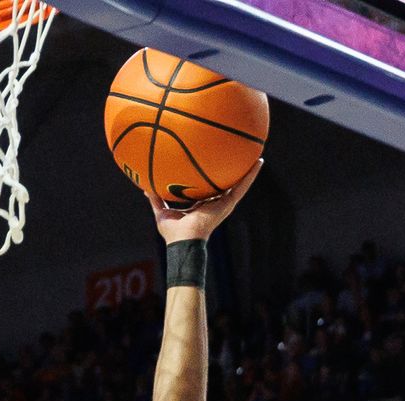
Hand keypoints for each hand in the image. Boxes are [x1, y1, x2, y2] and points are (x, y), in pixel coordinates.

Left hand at [146, 159, 262, 243]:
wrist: (184, 240)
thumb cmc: (174, 232)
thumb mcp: (163, 212)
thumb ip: (156, 200)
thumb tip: (146, 188)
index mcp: (202, 206)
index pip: (209, 190)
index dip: (212, 180)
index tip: (214, 168)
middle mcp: (215, 204)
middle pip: (226, 185)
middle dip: (231, 173)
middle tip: (237, 157)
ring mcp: (223, 204)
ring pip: (239, 184)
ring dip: (248, 172)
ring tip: (255, 156)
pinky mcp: (228, 203)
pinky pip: (242, 187)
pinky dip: (251, 175)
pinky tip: (258, 163)